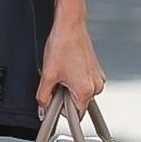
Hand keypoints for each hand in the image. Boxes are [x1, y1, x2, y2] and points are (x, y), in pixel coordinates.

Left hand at [36, 0, 104, 114]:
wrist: (71, 25)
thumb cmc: (63, 45)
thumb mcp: (47, 75)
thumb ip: (43, 97)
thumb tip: (42, 110)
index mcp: (87, 90)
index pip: (75, 115)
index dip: (60, 111)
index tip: (53, 103)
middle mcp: (97, 85)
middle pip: (77, 103)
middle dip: (64, 97)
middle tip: (55, 80)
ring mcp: (98, 77)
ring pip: (79, 92)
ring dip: (68, 87)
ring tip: (61, 71)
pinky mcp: (96, 70)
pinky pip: (83, 82)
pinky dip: (74, 78)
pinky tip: (67, 66)